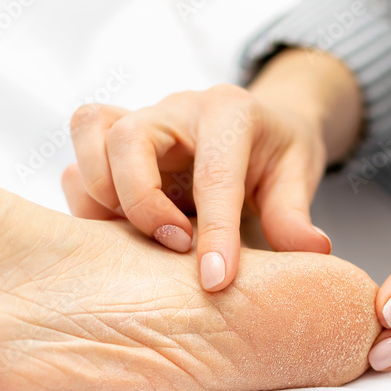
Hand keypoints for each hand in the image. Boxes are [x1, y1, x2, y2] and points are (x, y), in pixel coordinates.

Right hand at [60, 85, 331, 291]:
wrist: (256, 125)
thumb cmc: (276, 153)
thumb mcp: (297, 177)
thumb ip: (294, 214)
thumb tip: (312, 252)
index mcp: (229, 112)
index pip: (213, 172)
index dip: (214, 232)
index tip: (215, 281)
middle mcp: (176, 109)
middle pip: (128, 139)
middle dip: (141, 203)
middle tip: (173, 247)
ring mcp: (138, 119)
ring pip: (90, 133)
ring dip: (102, 196)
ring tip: (134, 239)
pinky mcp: (112, 141)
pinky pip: (77, 157)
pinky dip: (87, 199)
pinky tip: (118, 233)